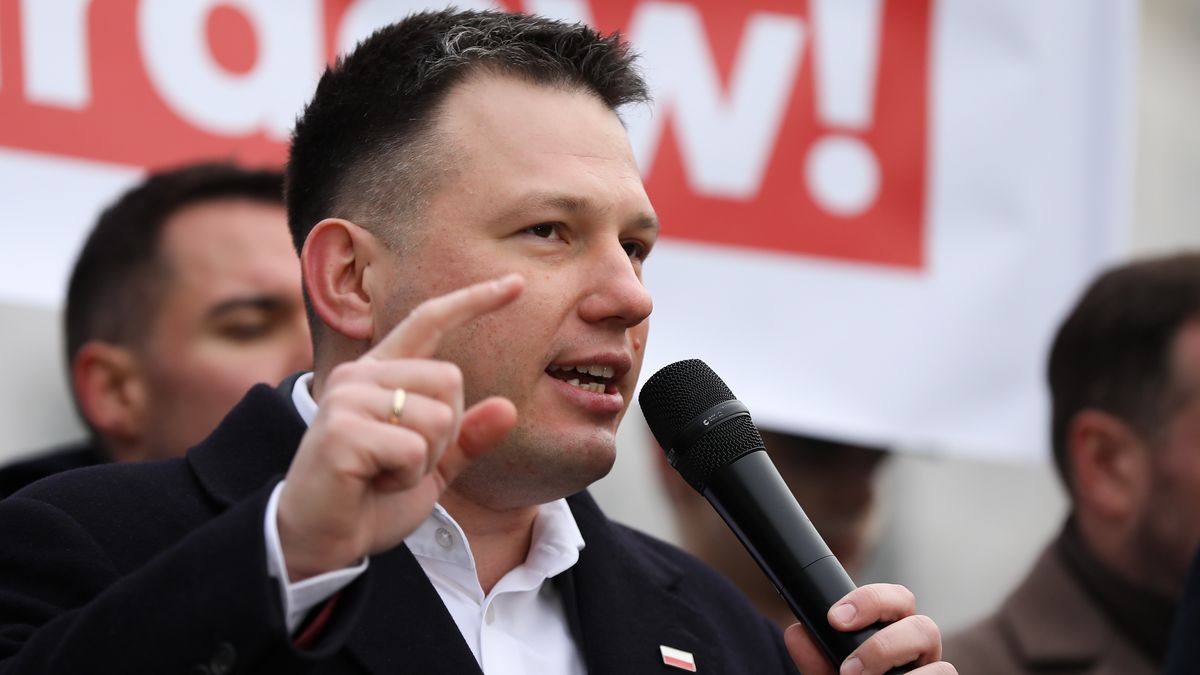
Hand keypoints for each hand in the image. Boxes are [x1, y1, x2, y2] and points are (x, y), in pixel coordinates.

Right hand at [276, 274, 524, 580]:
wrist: (322, 542)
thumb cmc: (373, 499)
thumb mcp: (431, 466)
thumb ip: (466, 437)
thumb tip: (508, 408)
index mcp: (381, 373)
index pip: (429, 319)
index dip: (474, 300)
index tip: (516, 283)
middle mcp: (361, 374)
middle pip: (451, 379)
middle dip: (446, 433)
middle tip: (405, 462)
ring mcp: (347, 399)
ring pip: (438, 416)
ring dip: (425, 459)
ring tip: (385, 473)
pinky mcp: (341, 431)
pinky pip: (412, 447)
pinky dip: (406, 476)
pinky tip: (373, 483)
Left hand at [784, 584, 956, 674]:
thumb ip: (815, 659)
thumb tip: (796, 634)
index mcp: (894, 634)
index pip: (896, 599)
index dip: (869, 600)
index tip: (835, 618)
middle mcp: (920, 653)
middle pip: (923, 625)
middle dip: (883, 645)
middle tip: (848, 669)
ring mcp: (934, 673)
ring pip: (940, 664)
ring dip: (896, 670)